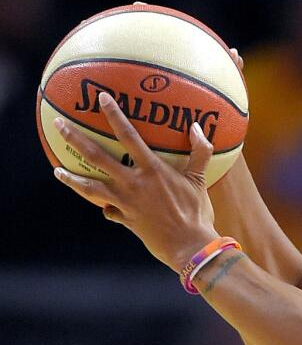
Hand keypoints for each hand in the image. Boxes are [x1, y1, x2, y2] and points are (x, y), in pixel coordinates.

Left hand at [53, 91, 218, 269]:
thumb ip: (200, 152)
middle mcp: (132, 183)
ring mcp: (124, 202)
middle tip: (59, 125)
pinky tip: (100, 205)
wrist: (189, 245)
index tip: (101, 98)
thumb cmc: (197, 212)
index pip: (128, 135)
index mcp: (151, 169)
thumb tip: (197, 127)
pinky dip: (105, 208)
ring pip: (90, 187)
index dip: (114, 115)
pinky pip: (108, 211)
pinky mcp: (124, 218)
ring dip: (72, 178)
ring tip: (58, 171)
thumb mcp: (200, 180)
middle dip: (75, 139)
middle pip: (96, 157)